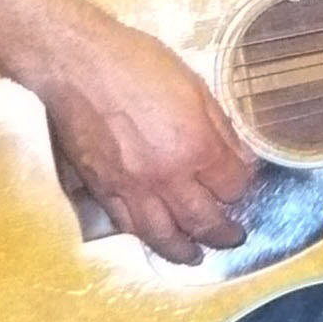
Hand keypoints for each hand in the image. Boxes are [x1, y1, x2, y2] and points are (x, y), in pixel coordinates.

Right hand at [33, 16, 255, 265]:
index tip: (244, 186)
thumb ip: (221, 128)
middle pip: (202, 220)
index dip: (243, 188)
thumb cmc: (139, 65)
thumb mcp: (195, 86)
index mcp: (196, 147)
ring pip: (163, 235)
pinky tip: (154, 238)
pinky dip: (145, 238)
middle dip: (224, 233)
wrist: (79, 66)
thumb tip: (241, 158)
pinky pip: (128, 226)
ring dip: (184, 251)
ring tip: (196, 256)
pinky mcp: (102, 190)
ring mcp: (132, 189)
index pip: (232, 186)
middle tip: (234, 238)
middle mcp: (167, 177)